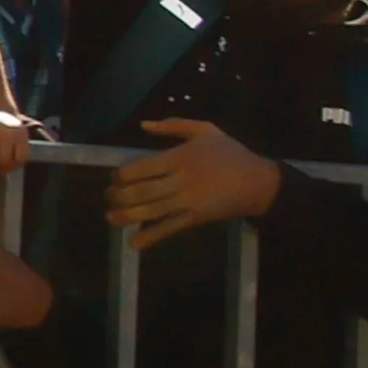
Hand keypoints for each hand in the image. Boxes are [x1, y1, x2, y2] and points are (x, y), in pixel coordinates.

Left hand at [105, 114, 281, 245]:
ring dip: (127, 217)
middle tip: (107, 197)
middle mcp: (180, 181)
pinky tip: (135, 243)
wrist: (260, 183)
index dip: (122, 175)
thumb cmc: (231, 154)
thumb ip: (173, 126)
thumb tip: (143, 125)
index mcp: (180, 158)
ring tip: (110, 219)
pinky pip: (170, 229)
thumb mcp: (205, 130)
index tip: (114, 177)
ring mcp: (188, 202)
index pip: (142, 168)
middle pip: (142, 191)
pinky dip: (151, 237)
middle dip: (119, 196)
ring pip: (151, 211)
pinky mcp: (196, 219)